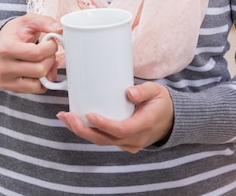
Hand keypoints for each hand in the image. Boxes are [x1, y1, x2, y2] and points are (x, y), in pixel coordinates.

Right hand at [0, 13, 61, 94]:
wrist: (0, 43)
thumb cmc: (15, 32)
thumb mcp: (28, 21)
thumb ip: (44, 22)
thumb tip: (59, 28)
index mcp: (6, 48)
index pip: (36, 54)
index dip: (50, 47)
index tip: (51, 41)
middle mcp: (4, 68)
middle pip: (40, 70)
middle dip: (51, 58)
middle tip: (49, 51)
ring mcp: (7, 80)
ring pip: (39, 83)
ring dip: (48, 71)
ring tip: (45, 60)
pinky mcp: (12, 89)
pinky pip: (37, 90)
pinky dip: (44, 80)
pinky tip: (41, 69)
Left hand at [57, 82, 173, 152]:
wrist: (171, 120)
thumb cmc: (161, 102)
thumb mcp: (157, 91)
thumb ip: (143, 91)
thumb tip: (128, 92)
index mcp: (144, 125)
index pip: (121, 130)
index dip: (104, 124)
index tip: (89, 115)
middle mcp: (135, 139)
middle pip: (105, 140)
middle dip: (83, 130)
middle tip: (67, 116)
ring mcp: (128, 143)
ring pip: (102, 142)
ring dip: (82, 131)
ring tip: (65, 117)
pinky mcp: (122, 142)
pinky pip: (104, 140)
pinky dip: (89, 132)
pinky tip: (75, 122)